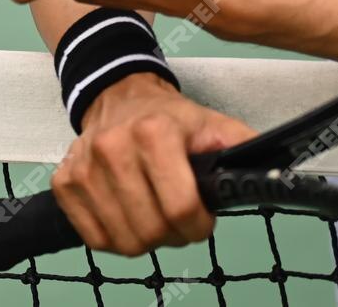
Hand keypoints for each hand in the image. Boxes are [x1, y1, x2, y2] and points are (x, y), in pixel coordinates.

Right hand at [51, 74, 255, 253]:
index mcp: (153, 133)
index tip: (202, 219)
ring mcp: (84, 166)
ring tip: (153, 214)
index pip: (181, 208)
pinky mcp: (65, 182)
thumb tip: (273, 173)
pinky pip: (94, 239)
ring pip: (123, 241)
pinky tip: (126, 214)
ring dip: (145, 239)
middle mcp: (113, 147)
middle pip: (152, 230)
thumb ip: (241, 147)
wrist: (118, 96)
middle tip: (178, 218)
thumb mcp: (212, 125)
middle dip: (173, 234)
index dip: (199, 226)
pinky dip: (115, 238)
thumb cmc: (168, 118)